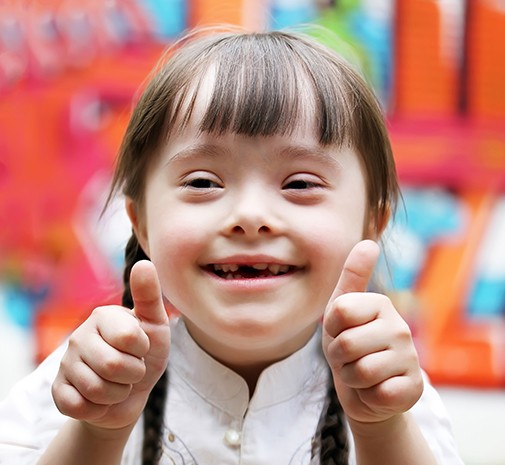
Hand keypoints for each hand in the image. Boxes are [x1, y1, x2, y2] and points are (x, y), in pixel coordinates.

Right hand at [52, 260, 170, 430]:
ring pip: (98, 390)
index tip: (141, 347)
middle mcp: (79, 336)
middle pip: (113, 366)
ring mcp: (66, 364)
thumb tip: (143, 263)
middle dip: (133, 375)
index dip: (142, 350)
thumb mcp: (155, 324)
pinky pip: (79, 407)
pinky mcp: (58, 391)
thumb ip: (149, 295)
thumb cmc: (146, 353)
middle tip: (132, 369)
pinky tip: (100, 399)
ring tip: (119, 383)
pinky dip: (99, 409)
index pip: (129, 339)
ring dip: (118, 393)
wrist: (133, 391)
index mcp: (102, 316)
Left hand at [322, 240, 422, 424]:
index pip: (339, 311)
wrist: (364, 389)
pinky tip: (376, 389)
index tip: (339, 331)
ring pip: (360, 371)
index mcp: (380, 304)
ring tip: (361, 373)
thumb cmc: (349, 345)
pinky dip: (368, 396)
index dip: (331, 327)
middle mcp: (399, 327)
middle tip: (349, 358)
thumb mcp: (340, 311)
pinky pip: (377, 394)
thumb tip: (368, 242)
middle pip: (346, 343)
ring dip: (351, 378)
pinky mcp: (414, 388)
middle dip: (338, 358)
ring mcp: (410, 358)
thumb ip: (352, 277)